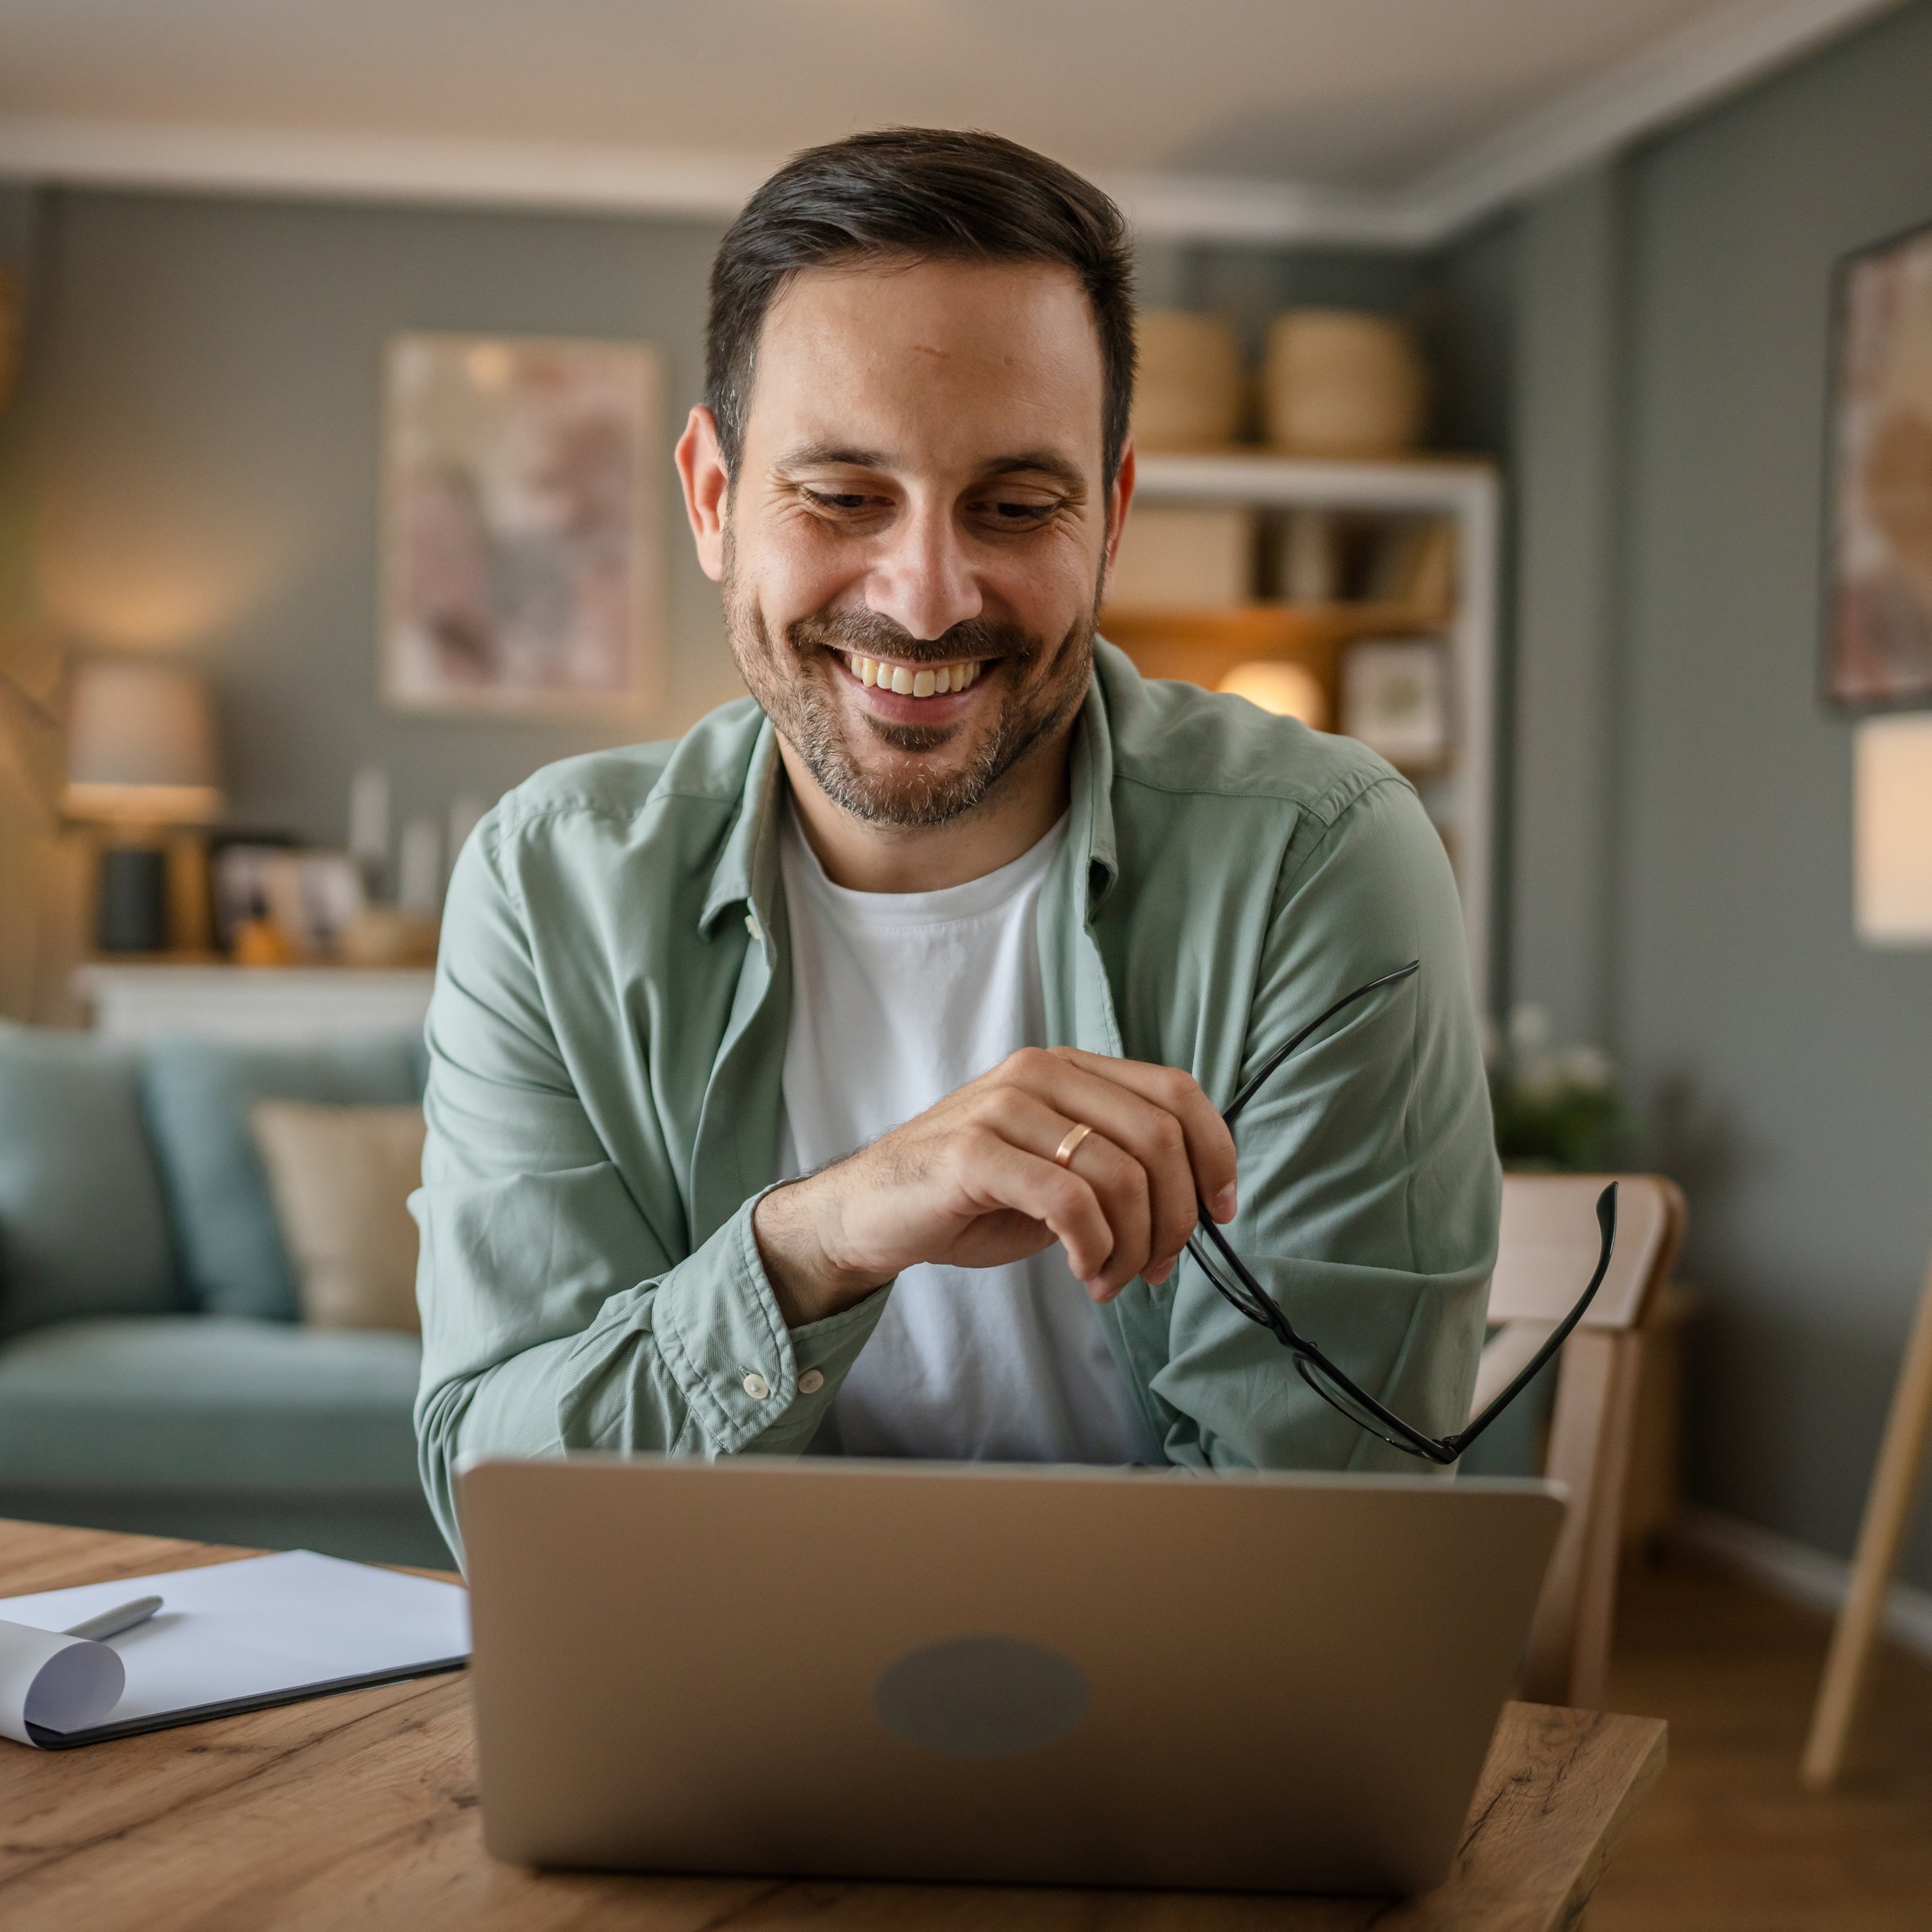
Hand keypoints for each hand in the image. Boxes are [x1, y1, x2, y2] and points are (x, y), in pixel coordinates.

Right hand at [752, 1046, 1238, 1327]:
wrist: (869, 1213)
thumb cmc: (970, 1197)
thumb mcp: (1057, 1170)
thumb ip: (1118, 1168)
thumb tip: (1196, 1208)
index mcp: (1069, 1069)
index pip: (1177, 1091)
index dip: (1216, 1152)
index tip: (1221, 1212)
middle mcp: (1040, 1073)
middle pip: (1160, 1137)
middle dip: (1175, 1217)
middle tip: (1156, 1269)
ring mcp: (1004, 1106)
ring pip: (1121, 1174)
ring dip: (1132, 1246)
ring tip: (1110, 1280)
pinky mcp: (974, 1152)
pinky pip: (1070, 1200)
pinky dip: (1093, 1248)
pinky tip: (1082, 1272)